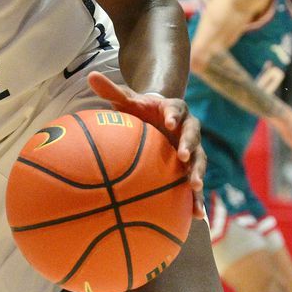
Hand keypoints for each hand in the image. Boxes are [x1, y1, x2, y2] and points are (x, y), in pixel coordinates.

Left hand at [88, 72, 206, 218]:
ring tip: (195, 187)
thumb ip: (112, 90)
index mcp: (174, 110)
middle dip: (191, 145)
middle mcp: (188, 128)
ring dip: (198, 173)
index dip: (174, 114)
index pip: (176, 109)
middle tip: (185, 156)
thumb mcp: (127, 100)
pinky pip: (195, 183)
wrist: (158, 119)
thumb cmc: (140, 110)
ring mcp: (192, 149)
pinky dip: (197, 198)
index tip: (169, 121)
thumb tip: (90, 75)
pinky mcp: (191, 167)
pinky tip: (195, 216)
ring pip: (200, 161)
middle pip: (194, 136)